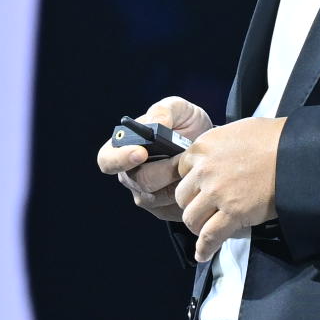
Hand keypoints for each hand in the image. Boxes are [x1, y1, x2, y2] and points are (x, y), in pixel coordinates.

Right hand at [98, 96, 211, 222]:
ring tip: (194, 166)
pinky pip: (172, 208)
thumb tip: (155, 126)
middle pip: (138, 181)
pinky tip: (196, 180)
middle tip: (183, 158)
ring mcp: (145, 195)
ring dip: (177, 181)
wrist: (212, 147)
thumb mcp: (179, 109)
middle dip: (164, 169)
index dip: (120, 159)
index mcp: (122, 149)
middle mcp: (129, 175)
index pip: (107, 160)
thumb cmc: (188, 125)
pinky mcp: (163, 210)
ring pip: (157, 197)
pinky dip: (186, 194)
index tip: (141, 152)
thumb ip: (164, 111)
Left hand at [175, 115, 288, 258]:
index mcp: (203, 147)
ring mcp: (217, 193)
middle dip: (192, 204)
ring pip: (191, 218)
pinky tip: (203, 253)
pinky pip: (209, 236)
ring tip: (206, 230)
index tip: (197, 190)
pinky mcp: (232, 213)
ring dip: (198, 226)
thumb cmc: (272, 139)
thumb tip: (214, 158)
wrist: (295, 153)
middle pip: (182, 197)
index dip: (190, 182)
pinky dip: (204, 248)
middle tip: (205, 209)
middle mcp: (204, 170)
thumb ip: (216, 146)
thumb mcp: (235, 131)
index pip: (180, 171)